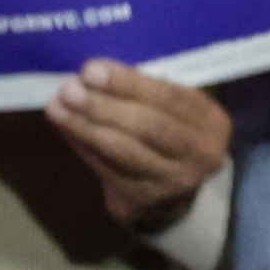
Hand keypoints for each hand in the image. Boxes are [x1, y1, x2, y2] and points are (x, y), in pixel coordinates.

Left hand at [45, 61, 234, 232]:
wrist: (174, 192)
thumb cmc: (172, 130)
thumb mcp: (177, 108)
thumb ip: (148, 91)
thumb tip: (97, 70)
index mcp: (212, 122)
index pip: (170, 98)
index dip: (129, 84)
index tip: (92, 69)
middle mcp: (200, 155)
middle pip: (147, 126)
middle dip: (104, 105)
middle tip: (70, 89)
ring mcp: (171, 182)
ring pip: (123, 150)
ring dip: (85, 126)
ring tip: (57, 106)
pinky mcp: (142, 200)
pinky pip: (106, 168)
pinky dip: (81, 145)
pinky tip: (64, 126)